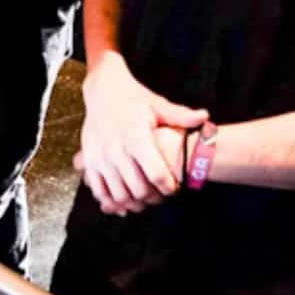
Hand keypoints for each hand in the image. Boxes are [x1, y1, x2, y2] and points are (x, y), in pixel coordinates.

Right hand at [75, 53, 207, 214]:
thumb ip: (180, 116)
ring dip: (136, 203)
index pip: (155, 172)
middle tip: (163, 196)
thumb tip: (204, 117)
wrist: (103, 90)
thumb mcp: (157, 105)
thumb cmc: (134, 99)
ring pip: (120, 195)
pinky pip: (100, 192)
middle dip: (155, 198)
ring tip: (147, 199)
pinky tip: (126, 202)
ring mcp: (101, 158)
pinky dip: (113, 202)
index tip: (176, 187)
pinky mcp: (89, 162)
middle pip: (139, 189)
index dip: (168, 186)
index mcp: (136, 137)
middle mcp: (116, 150)